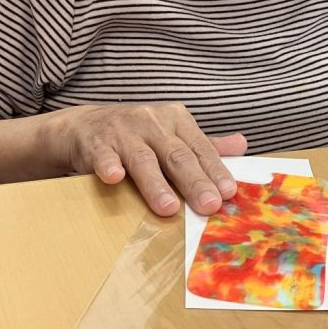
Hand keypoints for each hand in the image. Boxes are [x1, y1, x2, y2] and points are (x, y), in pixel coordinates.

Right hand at [55, 102, 247, 216]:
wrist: (85, 125)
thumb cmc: (138, 135)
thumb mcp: (173, 133)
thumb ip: (205, 144)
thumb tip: (242, 146)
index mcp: (176, 120)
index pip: (200, 148)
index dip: (215, 171)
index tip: (229, 193)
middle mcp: (152, 122)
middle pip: (177, 155)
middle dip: (195, 181)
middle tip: (210, 205)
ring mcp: (123, 132)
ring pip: (143, 159)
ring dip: (155, 183)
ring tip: (168, 208)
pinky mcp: (96, 143)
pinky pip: (103, 156)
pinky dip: (109, 166)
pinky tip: (115, 178)